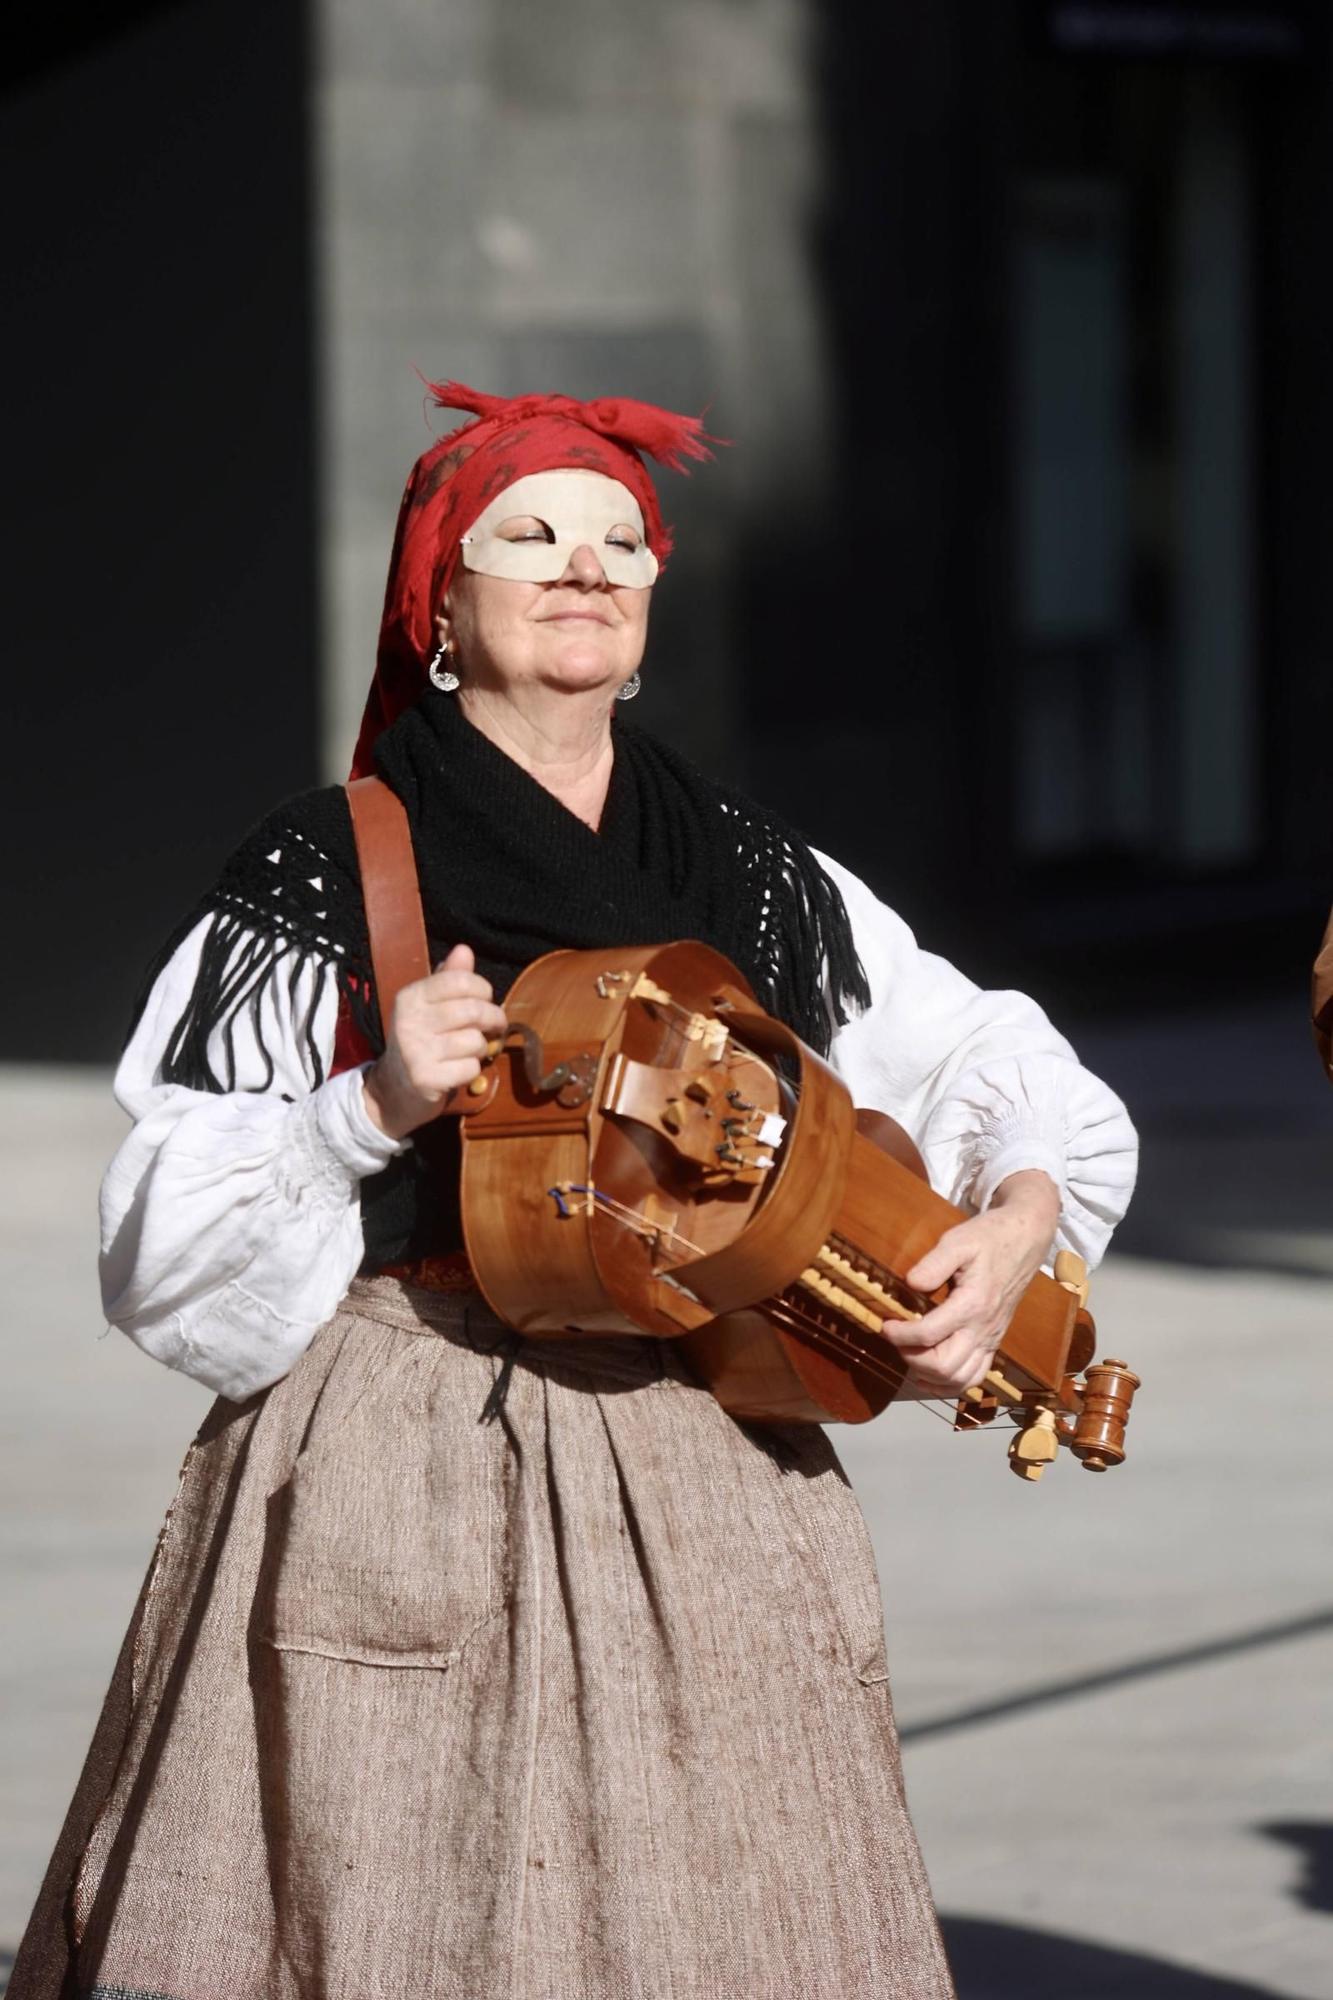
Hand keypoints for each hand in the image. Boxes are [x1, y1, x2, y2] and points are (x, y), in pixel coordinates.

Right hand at [362, 942, 507, 1139]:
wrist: (393, 1089)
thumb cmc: (421, 1041)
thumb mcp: (429, 1006)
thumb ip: (448, 979)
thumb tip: (464, 949)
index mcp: (410, 997)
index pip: (460, 980)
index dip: (483, 989)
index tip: (486, 999)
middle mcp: (410, 1021)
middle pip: (474, 1010)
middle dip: (494, 1019)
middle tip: (494, 1026)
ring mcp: (416, 1051)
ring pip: (475, 1041)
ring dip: (481, 1048)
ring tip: (470, 1050)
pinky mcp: (426, 1079)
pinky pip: (470, 1068)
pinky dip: (472, 1071)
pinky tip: (458, 1070)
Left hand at [887, 1169, 1060, 1397]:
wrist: (1025, 1240)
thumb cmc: (990, 1237)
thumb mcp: (959, 1240)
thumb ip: (934, 1263)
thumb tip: (910, 1283)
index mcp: (972, 1304)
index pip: (929, 1334)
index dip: (900, 1335)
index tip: (884, 1324)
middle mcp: (983, 1328)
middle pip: (944, 1366)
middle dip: (912, 1358)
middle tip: (896, 1338)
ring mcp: (990, 1339)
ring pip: (959, 1380)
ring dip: (929, 1376)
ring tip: (909, 1355)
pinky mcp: (994, 1342)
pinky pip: (975, 1377)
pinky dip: (950, 1384)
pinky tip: (930, 1375)